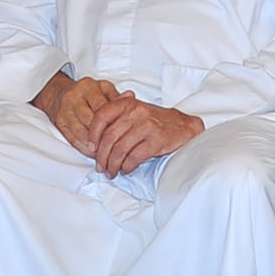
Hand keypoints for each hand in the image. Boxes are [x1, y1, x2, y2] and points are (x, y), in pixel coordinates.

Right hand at [32, 73, 119, 156]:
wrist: (59, 94)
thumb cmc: (86, 93)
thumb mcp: (102, 89)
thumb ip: (116, 96)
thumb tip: (131, 97)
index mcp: (88, 87)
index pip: (102, 108)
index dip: (113, 122)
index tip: (123, 132)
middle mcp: (74, 98)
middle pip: (91, 121)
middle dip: (104, 136)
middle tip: (116, 146)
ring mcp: (65, 111)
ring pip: (82, 133)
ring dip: (95, 145)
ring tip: (106, 152)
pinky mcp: (59, 123)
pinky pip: (73, 139)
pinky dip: (85, 149)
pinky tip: (94, 153)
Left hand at [87, 91, 203, 176]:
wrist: (184, 127)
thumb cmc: (155, 122)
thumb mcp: (135, 113)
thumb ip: (116, 119)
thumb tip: (91, 138)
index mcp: (128, 104)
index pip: (102, 115)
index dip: (92, 134)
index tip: (90, 148)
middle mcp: (137, 112)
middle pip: (109, 137)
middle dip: (101, 156)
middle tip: (100, 167)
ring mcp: (147, 125)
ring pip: (120, 149)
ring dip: (112, 164)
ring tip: (111, 172)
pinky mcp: (157, 139)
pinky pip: (134, 157)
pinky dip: (127, 166)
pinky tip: (126, 169)